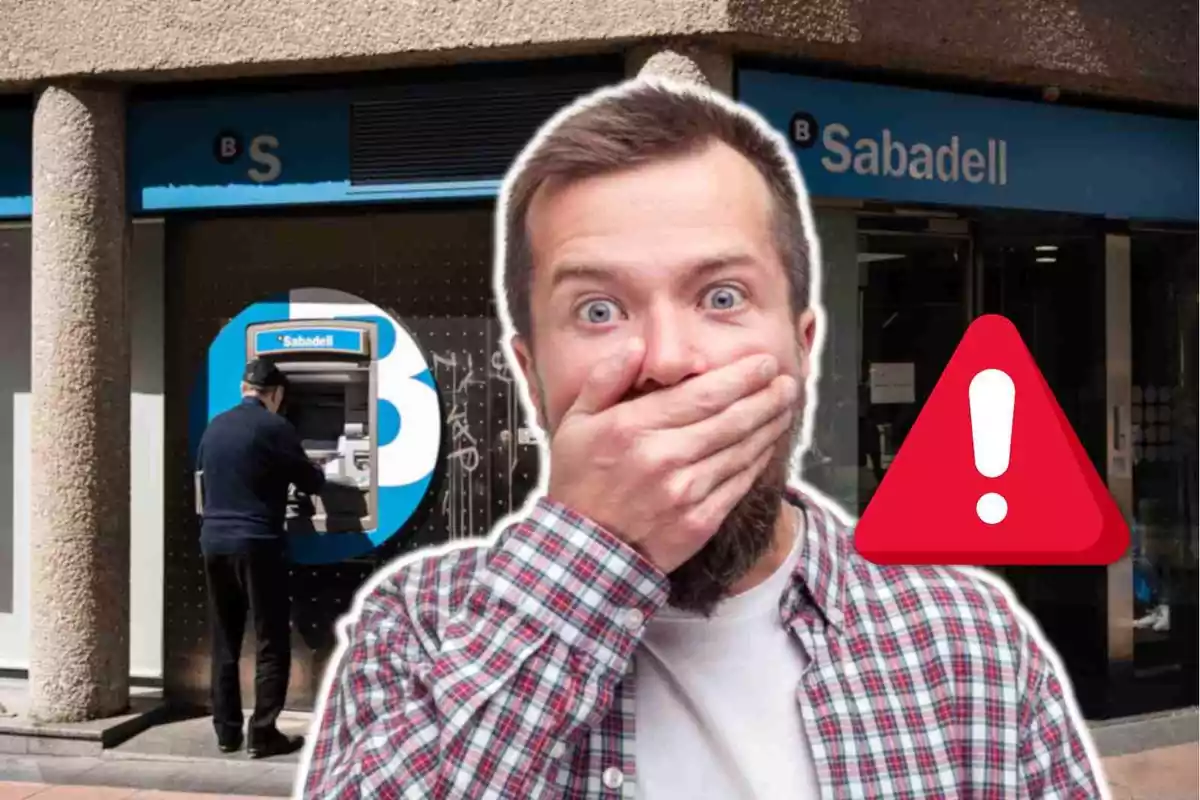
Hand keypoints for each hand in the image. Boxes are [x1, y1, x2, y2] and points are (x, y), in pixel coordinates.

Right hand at [545, 339, 797, 573]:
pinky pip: (738, 484)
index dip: (741, 377)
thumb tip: (637, 348)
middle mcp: (663, 457)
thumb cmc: (580, 483)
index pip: (702, 394)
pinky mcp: (699, 522)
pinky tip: (765, 445)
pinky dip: (757, 461)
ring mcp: (684, 492)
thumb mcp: (575, 423)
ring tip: (784, 407)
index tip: (764, 363)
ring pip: (741, 450)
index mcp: (633, 428)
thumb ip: (605, 380)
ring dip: (769, 425)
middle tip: (786, 381)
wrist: (586, 551)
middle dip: (766, 396)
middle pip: (731, 418)